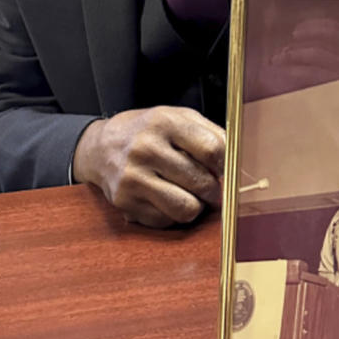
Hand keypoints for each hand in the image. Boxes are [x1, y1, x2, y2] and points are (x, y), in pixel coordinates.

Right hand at [73, 106, 224, 228]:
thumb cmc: (147, 132)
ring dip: (195, 206)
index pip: (212, 149)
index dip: (225, 164)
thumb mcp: (177, 118)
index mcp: (164, 122)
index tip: (224, 169)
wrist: (101, 147)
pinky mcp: (125, 202)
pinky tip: (166, 198)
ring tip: (191, 195)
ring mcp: (133, 178)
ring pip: (186, 209)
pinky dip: (172, 214)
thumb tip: (238, 162)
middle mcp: (146, 149)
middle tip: (208, 185)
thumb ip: (211, 134)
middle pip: (202, 183)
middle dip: (213, 189)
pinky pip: (166, 220)